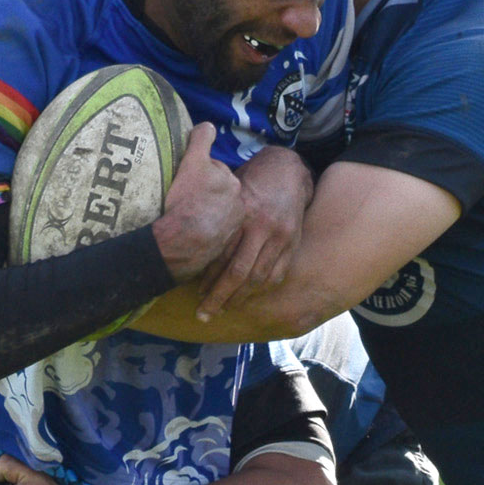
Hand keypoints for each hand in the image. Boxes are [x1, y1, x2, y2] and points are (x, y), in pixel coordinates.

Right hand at [151, 123, 244, 282]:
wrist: (182, 242)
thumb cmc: (188, 200)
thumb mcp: (192, 162)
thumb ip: (202, 140)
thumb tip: (208, 125)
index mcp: (233, 185)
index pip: (214, 172)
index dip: (198, 173)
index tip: (186, 180)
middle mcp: (238, 205)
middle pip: (216, 193)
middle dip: (204, 193)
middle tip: (184, 199)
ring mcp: (230, 228)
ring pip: (214, 213)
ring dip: (203, 212)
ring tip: (185, 216)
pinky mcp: (221, 247)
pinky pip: (210, 233)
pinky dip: (202, 231)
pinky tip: (189, 232)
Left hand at [197, 144, 311, 317]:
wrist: (289, 170)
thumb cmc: (252, 179)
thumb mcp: (230, 189)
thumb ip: (217, 214)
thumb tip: (190, 238)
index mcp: (242, 212)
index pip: (222, 254)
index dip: (208, 277)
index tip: (196, 293)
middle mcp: (262, 227)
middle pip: (238, 273)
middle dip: (220, 297)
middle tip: (204, 314)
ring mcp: (281, 237)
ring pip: (258, 278)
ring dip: (240, 298)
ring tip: (224, 309)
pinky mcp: (293, 243)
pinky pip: (276, 274)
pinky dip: (261, 289)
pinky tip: (247, 297)